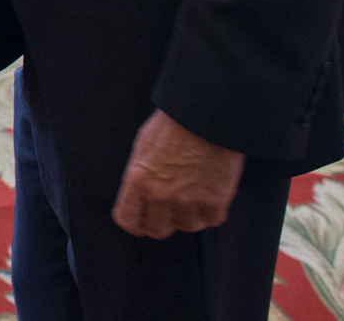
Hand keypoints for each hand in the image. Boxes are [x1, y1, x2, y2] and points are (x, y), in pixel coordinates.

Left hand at [111, 109, 244, 238]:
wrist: (207, 113)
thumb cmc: (174, 125)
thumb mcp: (144, 147)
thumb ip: (140, 177)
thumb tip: (140, 198)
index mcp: (137, 179)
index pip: (128, 221)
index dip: (138, 221)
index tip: (145, 216)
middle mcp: (159, 194)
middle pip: (158, 230)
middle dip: (165, 220)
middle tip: (173, 206)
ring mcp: (188, 200)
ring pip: (188, 226)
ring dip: (191, 214)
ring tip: (195, 191)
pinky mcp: (215, 201)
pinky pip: (212, 220)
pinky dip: (213, 210)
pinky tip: (212, 192)